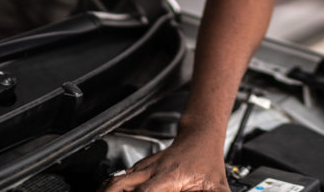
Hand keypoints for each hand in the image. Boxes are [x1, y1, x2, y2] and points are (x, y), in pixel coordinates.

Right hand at [97, 136, 229, 191]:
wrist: (201, 136)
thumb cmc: (208, 162)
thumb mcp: (218, 187)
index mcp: (168, 178)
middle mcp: (151, 172)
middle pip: (119, 185)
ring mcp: (144, 168)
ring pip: (115, 180)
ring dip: (105, 191)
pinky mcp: (140, 168)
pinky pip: (118, 178)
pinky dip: (108, 188)